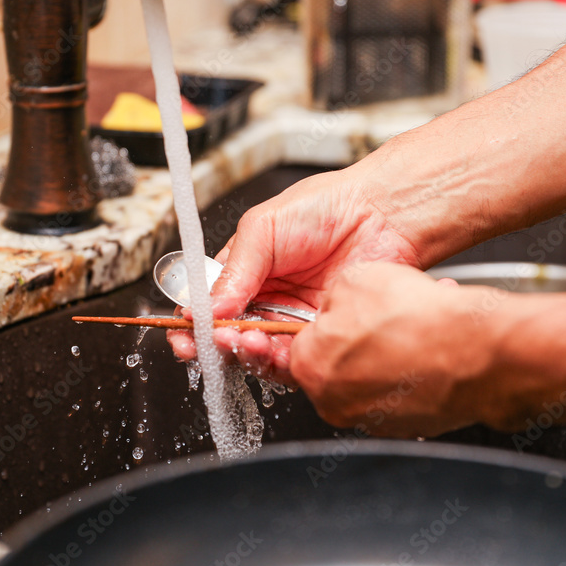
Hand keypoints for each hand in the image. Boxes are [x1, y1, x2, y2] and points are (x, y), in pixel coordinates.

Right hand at [167, 166, 424, 379]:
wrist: (381, 214)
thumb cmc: (325, 207)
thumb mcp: (263, 228)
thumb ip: (235, 270)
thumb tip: (205, 309)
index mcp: (245, 271)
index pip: (208, 305)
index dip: (193, 324)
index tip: (184, 335)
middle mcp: (266, 298)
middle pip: (228, 334)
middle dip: (215, 344)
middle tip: (213, 341)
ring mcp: (292, 319)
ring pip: (258, 350)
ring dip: (245, 351)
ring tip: (244, 339)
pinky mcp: (321, 335)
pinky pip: (293, 358)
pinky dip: (278, 358)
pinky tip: (271, 346)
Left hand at [289, 262, 504, 436]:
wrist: (477, 351)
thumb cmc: (418, 319)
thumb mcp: (355, 279)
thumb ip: (332, 299)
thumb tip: (334, 307)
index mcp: (311, 365)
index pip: (301, 341)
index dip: (328, 319)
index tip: (344, 312)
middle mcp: (334, 401)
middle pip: (334, 363)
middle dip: (357, 338)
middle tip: (382, 316)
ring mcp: (370, 419)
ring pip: (368, 378)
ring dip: (385, 353)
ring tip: (411, 326)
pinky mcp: (405, 426)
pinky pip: (398, 394)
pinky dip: (408, 372)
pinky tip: (426, 346)